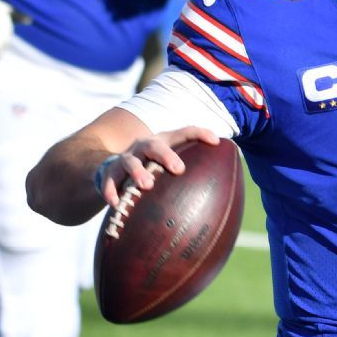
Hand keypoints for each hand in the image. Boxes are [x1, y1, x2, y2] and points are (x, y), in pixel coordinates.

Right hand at [96, 126, 219, 205]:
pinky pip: (108, 181)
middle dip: (166, 155)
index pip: (183, 133)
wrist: (112, 168)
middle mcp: (143, 147)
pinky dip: (111, 191)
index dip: (200, 134)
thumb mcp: (170, 165)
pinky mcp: (109, 173)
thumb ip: (194, 173)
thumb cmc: (152, 168)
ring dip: (138, 172)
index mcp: (163, 143)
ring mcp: (125, 159)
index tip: (216, 141)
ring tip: (146, 185)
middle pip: (154, 145)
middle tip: (179, 169)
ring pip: (130, 162)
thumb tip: (227, 195)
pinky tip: (116, 203)